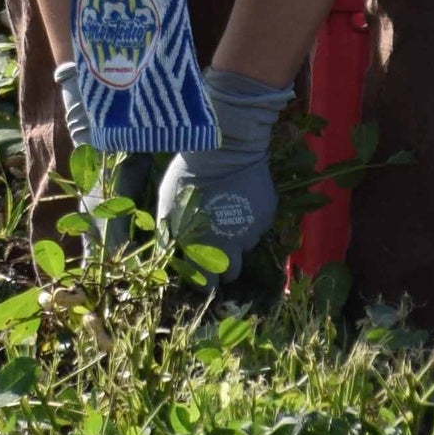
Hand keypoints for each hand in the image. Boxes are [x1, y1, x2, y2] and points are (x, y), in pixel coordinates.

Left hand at [156, 67, 299, 272]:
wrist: (224, 148)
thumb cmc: (188, 178)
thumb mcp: (167, 206)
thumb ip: (167, 235)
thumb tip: (165, 256)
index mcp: (205, 250)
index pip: (208, 286)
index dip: (203, 282)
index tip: (200, 274)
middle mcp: (233, 248)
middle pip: (232, 272)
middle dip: (224, 265)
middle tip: (216, 245)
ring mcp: (254, 231)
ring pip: (247, 246)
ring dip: (238, 238)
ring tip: (227, 214)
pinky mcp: (268, 214)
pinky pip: (259, 225)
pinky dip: (250, 218)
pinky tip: (241, 198)